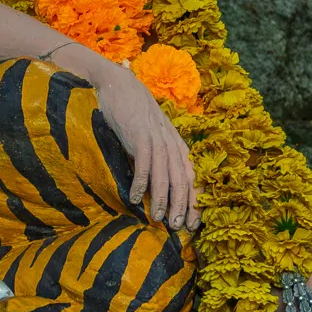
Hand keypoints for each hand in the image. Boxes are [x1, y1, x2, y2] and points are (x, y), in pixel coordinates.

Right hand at [88, 59, 199, 231]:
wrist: (117, 83)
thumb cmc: (131, 113)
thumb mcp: (149, 136)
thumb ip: (154, 157)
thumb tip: (153, 187)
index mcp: (176, 144)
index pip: (191, 177)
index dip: (195, 201)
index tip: (193, 224)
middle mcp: (170, 142)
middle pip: (182, 179)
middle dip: (183, 206)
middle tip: (179, 228)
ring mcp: (156, 137)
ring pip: (166, 174)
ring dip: (164, 199)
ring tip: (160, 219)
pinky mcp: (139, 134)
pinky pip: (144, 162)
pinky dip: (141, 182)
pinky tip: (136, 198)